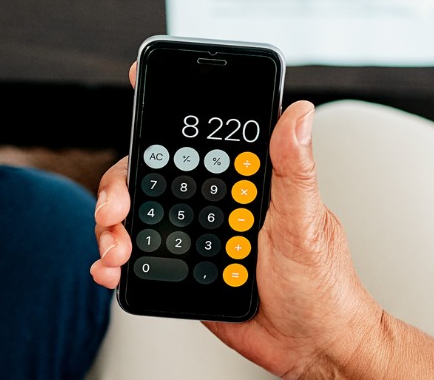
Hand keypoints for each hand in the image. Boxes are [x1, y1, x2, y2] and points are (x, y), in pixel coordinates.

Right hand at [89, 65, 383, 378]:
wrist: (311, 345)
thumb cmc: (322, 284)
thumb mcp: (307, 222)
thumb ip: (294, 169)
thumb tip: (297, 113)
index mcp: (242, 181)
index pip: (196, 138)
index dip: (163, 113)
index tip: (136, 89)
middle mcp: (212, 203)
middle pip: (150, 177)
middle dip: (121, 187)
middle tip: (115, 208)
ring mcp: (193, 237)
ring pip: (136, 217)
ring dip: (112, 228)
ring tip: (115, 250)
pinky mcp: (180, 273)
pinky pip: (137, 260)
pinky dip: (113, 262)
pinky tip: (111, 269)